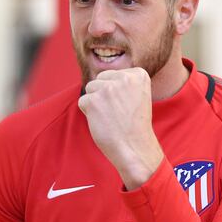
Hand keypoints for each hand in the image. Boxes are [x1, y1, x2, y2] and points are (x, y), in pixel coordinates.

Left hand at [79, 68, 163, 188]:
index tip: (128, 106)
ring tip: (110, 118)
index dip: (117, 93)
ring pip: (90, 89)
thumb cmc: (134, 125)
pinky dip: (89, 114)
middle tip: (117, 113)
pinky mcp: (93, 100)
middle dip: (104, 95)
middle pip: (100, 80)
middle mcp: (124, 77)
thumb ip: (123, 84)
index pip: (114, 75)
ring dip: (96, 104)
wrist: (134, 147)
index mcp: (139, 74)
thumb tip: (99, 78)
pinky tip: (102, 122)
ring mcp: (108, 88)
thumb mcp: (137, 96)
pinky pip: (83, 102)